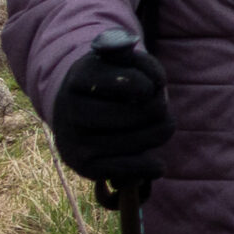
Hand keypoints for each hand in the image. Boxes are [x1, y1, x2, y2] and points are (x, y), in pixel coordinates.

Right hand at [52, 33, 171, 184]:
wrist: (73, 114)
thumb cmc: (110, 85)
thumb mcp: (123, 64)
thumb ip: (145, 66)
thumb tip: (154, 86)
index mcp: (81, 75)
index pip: (132, 82)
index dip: (151, 85)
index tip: (150, 87)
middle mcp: (72, 108)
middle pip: (141, 114)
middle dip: (160, 109)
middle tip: (161, 107)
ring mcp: (75, 139)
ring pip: (139, 142)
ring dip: (160, 134)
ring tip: (161, 127)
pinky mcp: (84, 166)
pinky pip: (128, 170)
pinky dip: (150, 167)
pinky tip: (157, 164)